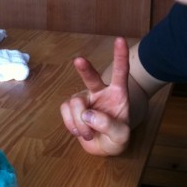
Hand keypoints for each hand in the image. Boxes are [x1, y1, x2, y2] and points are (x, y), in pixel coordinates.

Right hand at [60, 37, 130, 155]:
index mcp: (118, 94)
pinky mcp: (71, 107)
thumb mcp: (121, 136)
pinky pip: (65, 111)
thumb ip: (109, 125)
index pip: (120, 72)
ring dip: (80, 123)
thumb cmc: (116, 138)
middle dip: (85, 69)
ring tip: (89, 134)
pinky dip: (71, 124)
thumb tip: (88, 115)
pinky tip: (79, 131)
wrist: (103, 147)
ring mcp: (84, 98)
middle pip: (92, 77)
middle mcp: (100, 91)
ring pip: (76, 103)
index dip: (120, 56)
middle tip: (78, 60)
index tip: (120, 39)